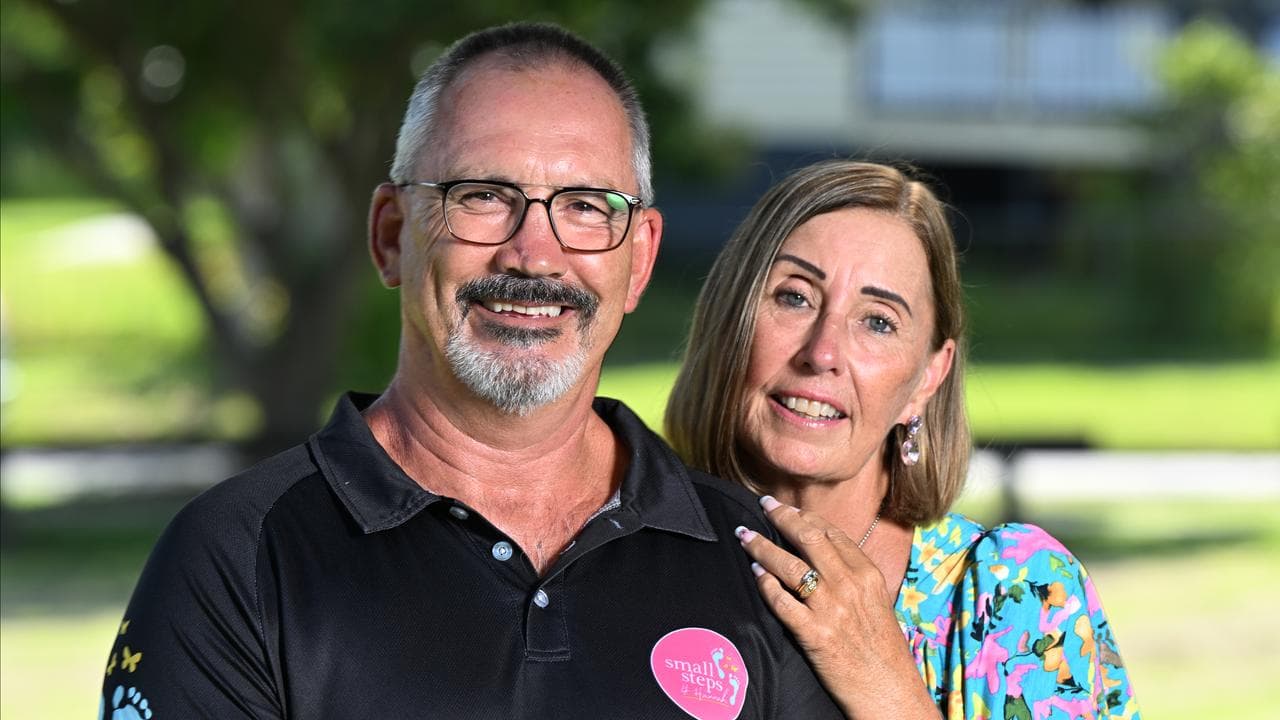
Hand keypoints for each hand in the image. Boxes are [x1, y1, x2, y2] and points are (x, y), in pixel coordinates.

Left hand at [735, 496, 939, 719]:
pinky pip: (781, 601)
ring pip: (788, 565)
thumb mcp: (877, 602)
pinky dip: (765, 584)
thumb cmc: (882, 649)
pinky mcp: (814, 633)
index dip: (805, 517)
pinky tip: (755, 573)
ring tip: (745, 536)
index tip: (787, 507)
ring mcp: (830, 609)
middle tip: (763, 506)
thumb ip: (854, 576)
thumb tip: (824, 553)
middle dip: (781, 517)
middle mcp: (849, 586)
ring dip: (762, 546)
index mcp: (868, 575)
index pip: (831, 533)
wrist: (889, 689)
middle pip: (808, 539)